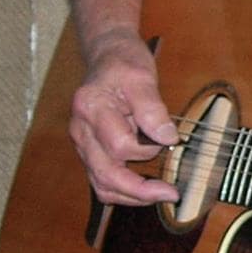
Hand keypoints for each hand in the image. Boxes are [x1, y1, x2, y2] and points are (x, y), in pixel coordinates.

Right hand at [68, 31, 179, 206]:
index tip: (170, 138)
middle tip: (170, 194)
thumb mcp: (141, 76)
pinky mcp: (91, 152)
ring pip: (101, 184)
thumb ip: (152, 107)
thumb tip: (167, 137)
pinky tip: (145, 190)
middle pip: (105, 174)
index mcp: (91, 109)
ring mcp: (84, 144)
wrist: (107, 56)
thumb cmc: (123, 63)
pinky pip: (103, 181)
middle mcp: (81, 131)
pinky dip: (124, 191)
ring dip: (131, 196)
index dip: (147, 148)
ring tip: (160, 195)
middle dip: (139, 191)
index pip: (119, 145)